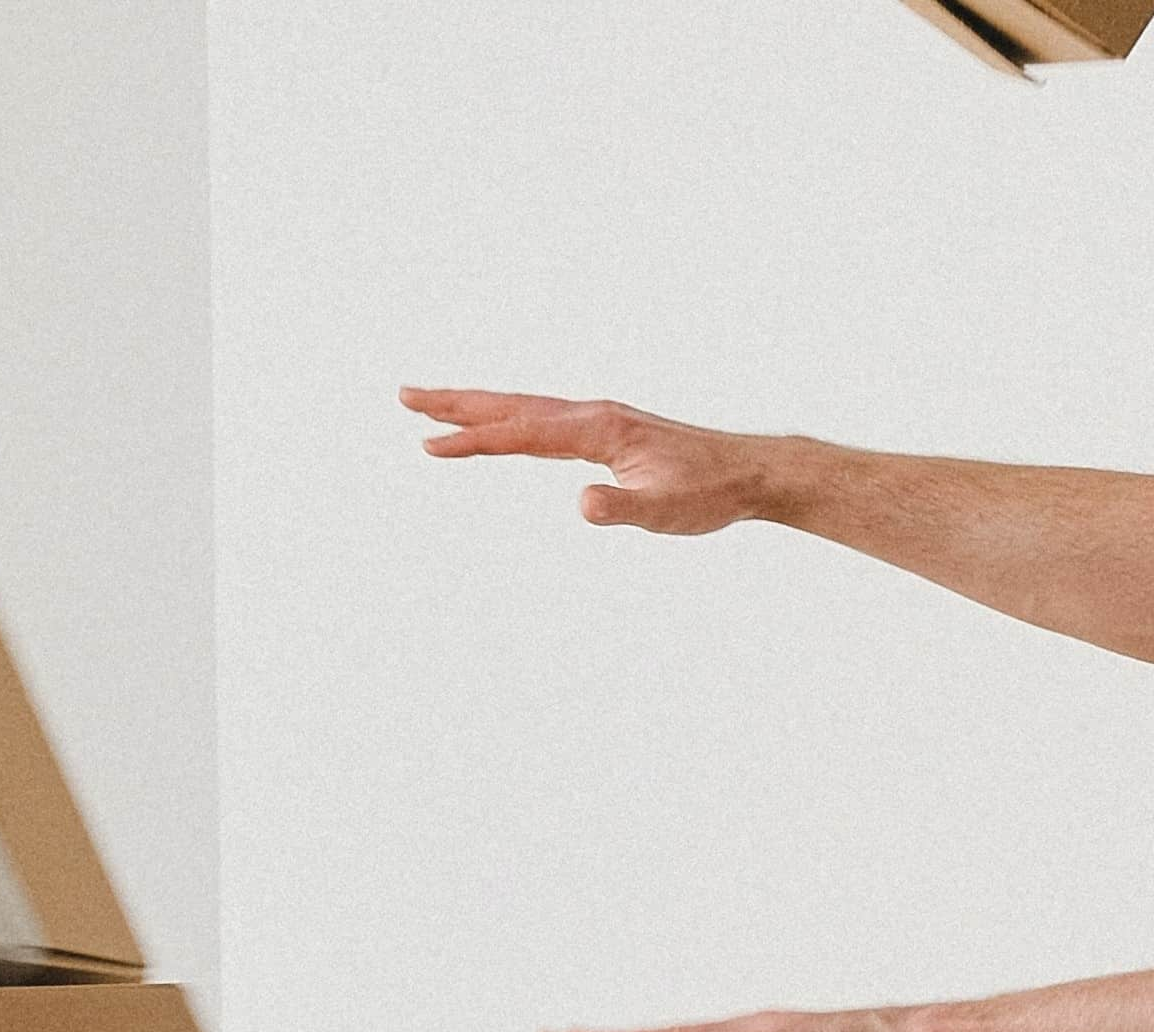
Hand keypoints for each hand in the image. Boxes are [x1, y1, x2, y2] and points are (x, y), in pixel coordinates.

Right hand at [406, 388, 777, 535]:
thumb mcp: (667, 512)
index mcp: (598, 430)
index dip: (474, 442)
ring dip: (478, 406)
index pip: (522, 434)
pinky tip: (502, 428)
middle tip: (405, 396)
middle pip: (511, 405)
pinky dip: (510, 419)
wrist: (748, 473)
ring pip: (524, 408)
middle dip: (457, 403)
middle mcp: (592, 416)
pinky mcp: (605, 431)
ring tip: (434, 407)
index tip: (430, 446)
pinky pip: (543, 421)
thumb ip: (624, 510)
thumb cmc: (709, 494)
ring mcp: (598, 420)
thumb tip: (581, 505)